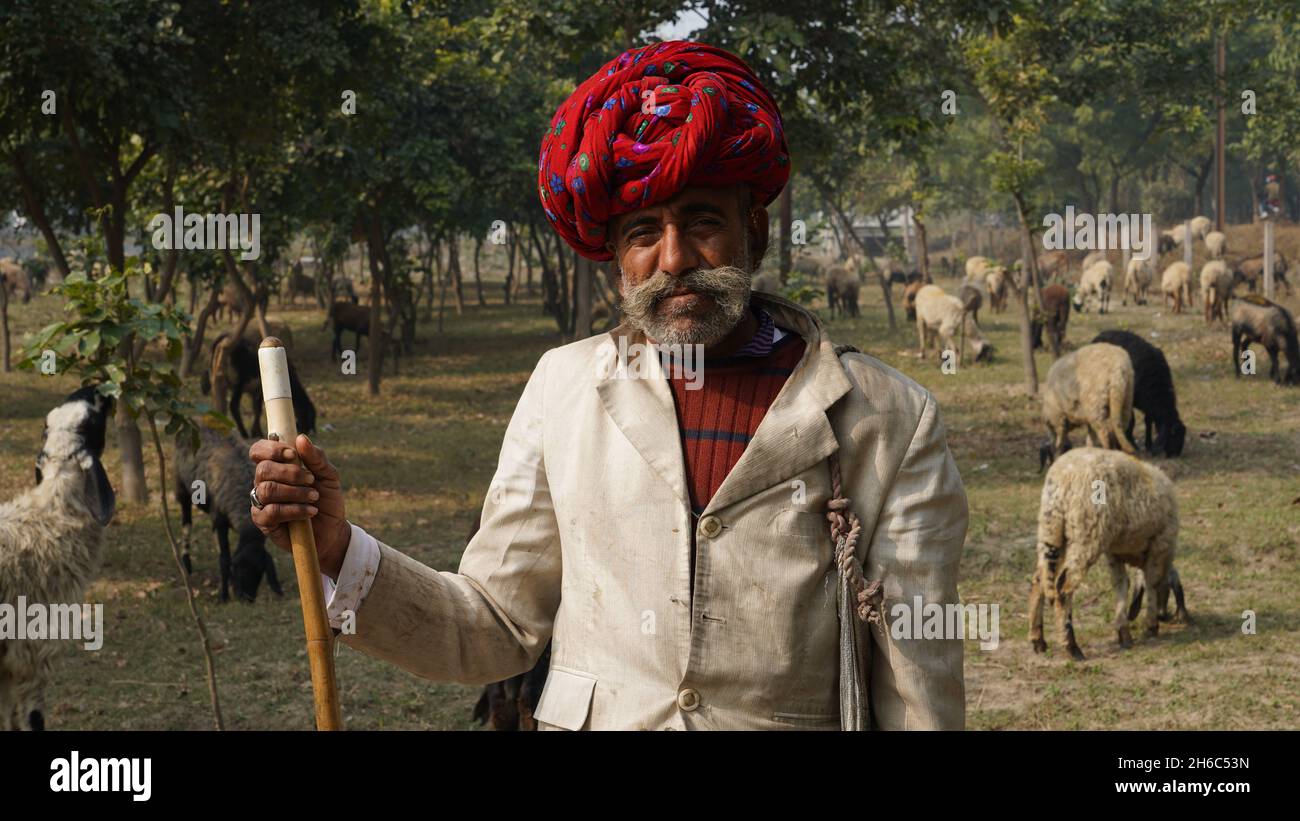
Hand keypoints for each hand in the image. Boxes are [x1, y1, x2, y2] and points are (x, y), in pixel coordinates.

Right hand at [249, 434, 350, 578]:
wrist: (333, 530)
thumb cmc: (327, 499)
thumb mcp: (329, 475)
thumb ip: (316, 457)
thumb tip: (300, 438)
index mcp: (277, 467)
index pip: (258, 451)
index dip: (271, 449)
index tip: (293, 455)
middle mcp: (265, 482)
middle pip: (263, 469)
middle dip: (290, 473)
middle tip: (311, 480)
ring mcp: (262, 502)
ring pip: (266, 490)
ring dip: (295, 492)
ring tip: (313, 497)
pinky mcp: (264, 522)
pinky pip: (270, 512)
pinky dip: (294, 510)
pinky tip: (309, 512)